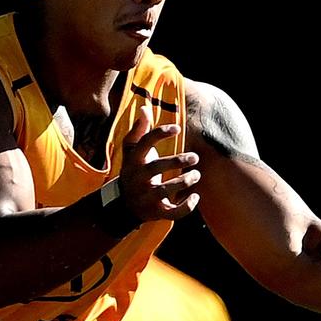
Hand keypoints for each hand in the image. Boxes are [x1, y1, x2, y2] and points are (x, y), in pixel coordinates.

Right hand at [119, 105, 201, 221]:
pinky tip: (196, 196)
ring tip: (196, 174)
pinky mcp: (156, 212)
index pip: (145, 143)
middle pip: (157, 167)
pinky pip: (172, 212)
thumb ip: (139, 130)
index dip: (161, 133)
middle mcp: (137, 179)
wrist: (123, 204)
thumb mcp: (132, 152)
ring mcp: (146, 197)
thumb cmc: (134, 171)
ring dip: (184, 182)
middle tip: (194, 156)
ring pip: (165, 190)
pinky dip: (186, 206)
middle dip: (178, 161)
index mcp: (133, 161)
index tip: (178, 128)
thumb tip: (145, 108)